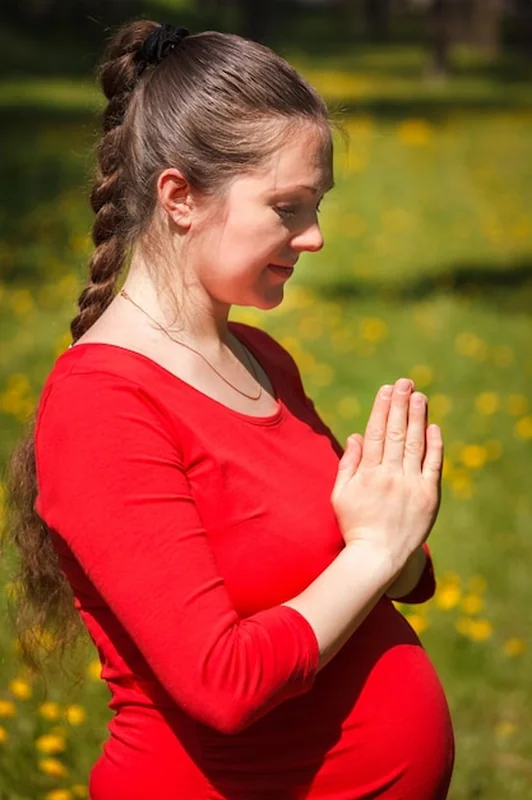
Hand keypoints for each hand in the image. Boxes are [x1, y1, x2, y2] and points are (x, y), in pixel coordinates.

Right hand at [330, 379, 442, 578]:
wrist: (378, 556)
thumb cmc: (354, 525)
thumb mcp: (340, 494)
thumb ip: (348, 463)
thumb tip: (357, 435)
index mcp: (367, 473)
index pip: (376, 433)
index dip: (382, 409)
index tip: (386, 389)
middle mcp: (390, 475)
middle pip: (397, 433)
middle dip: (400, 405)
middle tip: (406, 382)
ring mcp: (411, 485)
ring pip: (415, 444)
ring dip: (418, 417)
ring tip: (419, 396)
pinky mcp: (429, 497)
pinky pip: (433, 466)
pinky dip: (434, 445)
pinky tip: (433, 427)